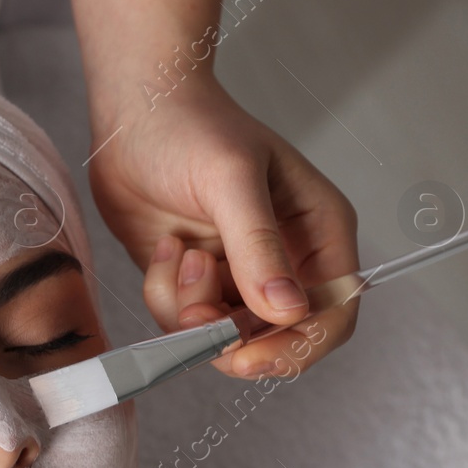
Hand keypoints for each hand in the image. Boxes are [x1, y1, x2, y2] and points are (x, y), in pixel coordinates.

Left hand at [87, 76, 358, 379]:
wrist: (135, 111)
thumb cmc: (194, 127)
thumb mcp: (231, 181)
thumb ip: (257, 247)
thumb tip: (286, 311)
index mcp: (319, 233)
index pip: (333, 314)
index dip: (297, 347)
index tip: (246, 356)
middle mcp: (286, 261)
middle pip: (277, 339)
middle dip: (230, 335)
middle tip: (193, 311)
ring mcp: (238, 274)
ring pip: (223, 335)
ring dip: (191, 309)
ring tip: (177, 253)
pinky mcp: (195, 281)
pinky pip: (183, 320)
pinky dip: (165, 296)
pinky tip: (164, 248)